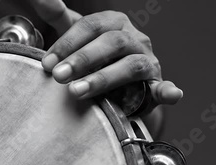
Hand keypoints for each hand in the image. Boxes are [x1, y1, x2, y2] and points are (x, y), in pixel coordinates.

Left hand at [30, 0, 182, 104]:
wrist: (120, 90)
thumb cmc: (96, 59)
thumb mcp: (78, 37)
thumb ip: (60, 18)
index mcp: (114, 23)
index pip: (91, 26)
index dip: (67, 43)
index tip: (47, 63)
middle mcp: (134, 38)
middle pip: (111, 42)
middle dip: (82, 59)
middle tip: (59, 76)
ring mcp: (148, 62)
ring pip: (131, 65)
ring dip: (103, 78)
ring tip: (77, 91)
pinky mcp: (156, 86)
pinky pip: (164, 87)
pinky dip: (167, 90)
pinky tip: (168, 94)